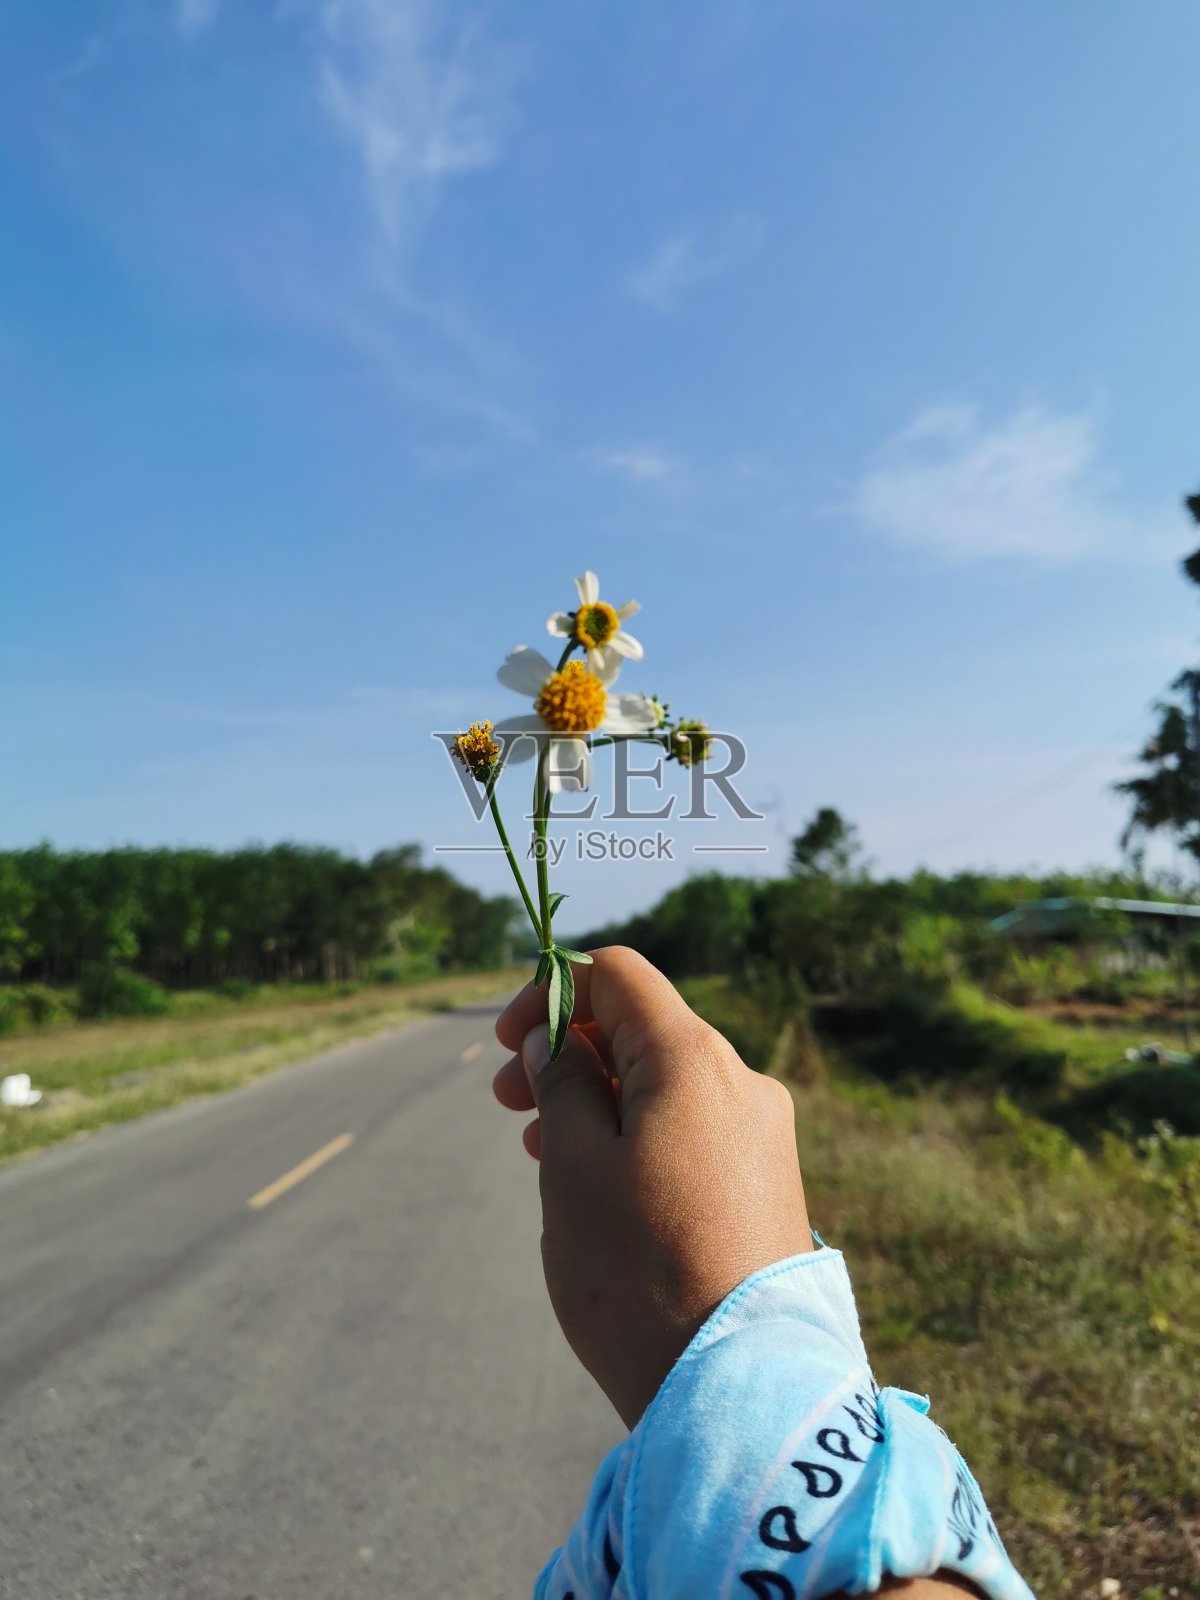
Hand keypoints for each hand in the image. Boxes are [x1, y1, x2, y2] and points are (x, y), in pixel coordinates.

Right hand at [493, 946, 811, 1429]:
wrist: (737, 1386)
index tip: (507, 1042)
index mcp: (693, 1059)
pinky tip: (596, 1181)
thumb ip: (560, 1082)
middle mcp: (740, 1082)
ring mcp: (761, 1135)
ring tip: (539, 1150)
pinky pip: (691, 1129)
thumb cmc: (638, 1270)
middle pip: (642, 1029)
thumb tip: (555, 1036)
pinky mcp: (766, 1184)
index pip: (618, 976)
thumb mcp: (572, 1165)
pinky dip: (635, 1133)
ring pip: (664, 1083)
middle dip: (568, 1049)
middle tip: (504, 1102)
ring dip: (596, 1095)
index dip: (552, 990)